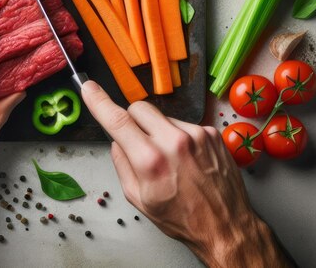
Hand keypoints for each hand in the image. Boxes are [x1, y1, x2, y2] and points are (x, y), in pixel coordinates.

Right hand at [81, 81, 294, 267]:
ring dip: (160, 132)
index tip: (89, 88)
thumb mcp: (139, 199)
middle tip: (140, 143)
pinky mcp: (211, 132)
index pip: (117, 121)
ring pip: (162, 117)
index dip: (99, 101)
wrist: (226, 227)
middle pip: (139, 108)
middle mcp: (174, 142)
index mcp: (151, 161)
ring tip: (172, 160)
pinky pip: (184, 124)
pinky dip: (180, 137)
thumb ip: (122, 164)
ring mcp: (195, 134)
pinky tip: (188, 159)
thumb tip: (117, 141)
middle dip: (133, 120)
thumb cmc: (182, 218)